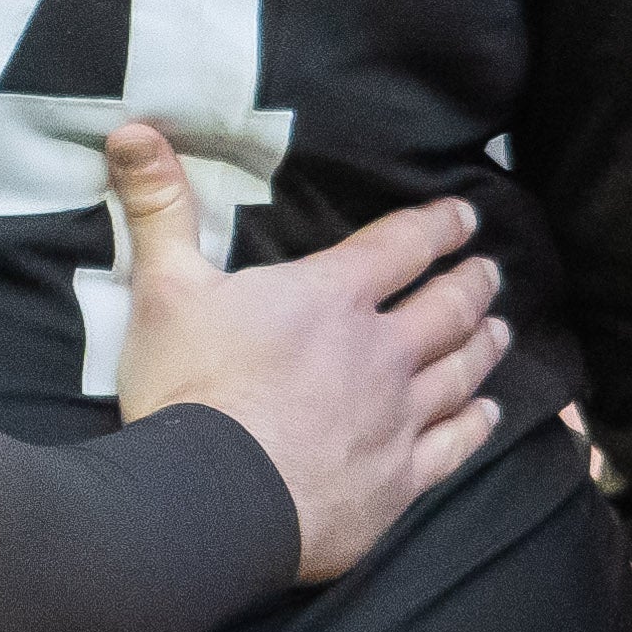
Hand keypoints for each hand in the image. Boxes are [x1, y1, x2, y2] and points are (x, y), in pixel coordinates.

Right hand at [104, 127, 502, 577]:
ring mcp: (397, 419)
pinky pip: (454, 445)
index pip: (402, 247)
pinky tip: (490, 413)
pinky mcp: (397, 481)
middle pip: (446, 309)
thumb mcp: (164, 288)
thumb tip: (132, 130)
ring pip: (460, 373)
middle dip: (472, 284)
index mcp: (331, 298)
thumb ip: (159, 208)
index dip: (438, 226)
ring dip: (484, 347)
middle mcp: (381, 353)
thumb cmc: (189, 389)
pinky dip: (476, 424)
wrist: (210, 501)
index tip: (466, 215)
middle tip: (491, 272)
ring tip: (499, 330)